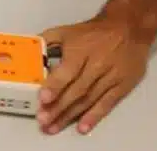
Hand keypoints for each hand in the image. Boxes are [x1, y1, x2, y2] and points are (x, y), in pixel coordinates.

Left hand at [36, 14, 152, 134]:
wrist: (128, 28)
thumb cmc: (93, 33)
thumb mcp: (67, 31)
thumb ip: (47, 41)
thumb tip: (28, 53)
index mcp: (81, 50)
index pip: (67, 70)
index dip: (55, 86)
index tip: (43, 99)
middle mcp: (97, 64)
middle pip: (77, 90)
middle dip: (58, 107)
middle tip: (43, 120)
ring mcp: (111, 77)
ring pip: (89, 99)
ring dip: (70, 115)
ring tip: (54, 127)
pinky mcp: (123, 86)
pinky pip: (107, 104)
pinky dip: (94, 116)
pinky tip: (82, 127)